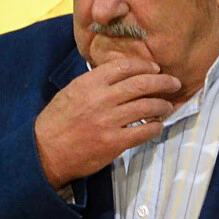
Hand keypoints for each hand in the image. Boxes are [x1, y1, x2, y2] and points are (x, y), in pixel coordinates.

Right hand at [33, 54, 180, 188]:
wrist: (44, 152)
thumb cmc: (56, 122)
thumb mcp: (71, 93)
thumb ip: (94, 83)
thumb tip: (119, 74)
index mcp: (88, 84)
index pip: (123, 67)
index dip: (144, 66)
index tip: (155, 68)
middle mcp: (100, 99)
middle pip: (140, 84)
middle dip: (162, 81)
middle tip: (174, 83)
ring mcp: (108, 121)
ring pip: (146, 106)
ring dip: (162, 105)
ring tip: (167, 106)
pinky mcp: (114, 142)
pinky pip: (144, 131)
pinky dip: (155, 127)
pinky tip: (157, 126)